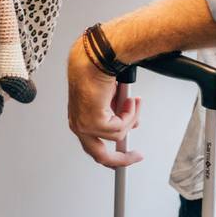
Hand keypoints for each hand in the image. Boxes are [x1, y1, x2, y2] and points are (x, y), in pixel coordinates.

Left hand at [66, 36, 141, 168]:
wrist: (94, 58)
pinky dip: (129, 114)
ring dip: (130, 118)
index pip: (93, 146)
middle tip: (136, 155)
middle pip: (100, 156)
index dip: (112, 154)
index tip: (127, 154)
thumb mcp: (112, 99)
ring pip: (117, 136)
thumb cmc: (97, 70)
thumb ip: (118, 115)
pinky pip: (120, 128)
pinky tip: (129, 100)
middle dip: (122, 158)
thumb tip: (132, 125)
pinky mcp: (93, 122)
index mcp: (79, 118)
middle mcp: (79, 124)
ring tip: (133, 101)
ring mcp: (84, 125)